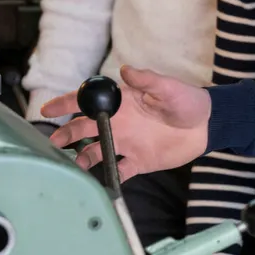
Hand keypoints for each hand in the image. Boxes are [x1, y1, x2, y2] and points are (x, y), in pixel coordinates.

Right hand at [45, 66, 211, 180]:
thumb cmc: (187, 101)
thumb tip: (125, 70)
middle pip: (85, 128)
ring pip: (96, 151)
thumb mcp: (168, 87)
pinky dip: (108, 178)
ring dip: (83, 158)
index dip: (67, 103)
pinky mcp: (138, 161)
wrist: (206, 126)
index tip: (48, 108)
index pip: (89, 101)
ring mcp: (126, 143)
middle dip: (67, 134)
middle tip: (53, 142)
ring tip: (71, 166)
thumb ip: (147, 80)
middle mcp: (119, 123)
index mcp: (122, 102)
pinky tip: (97, 184)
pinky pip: (119, 171)